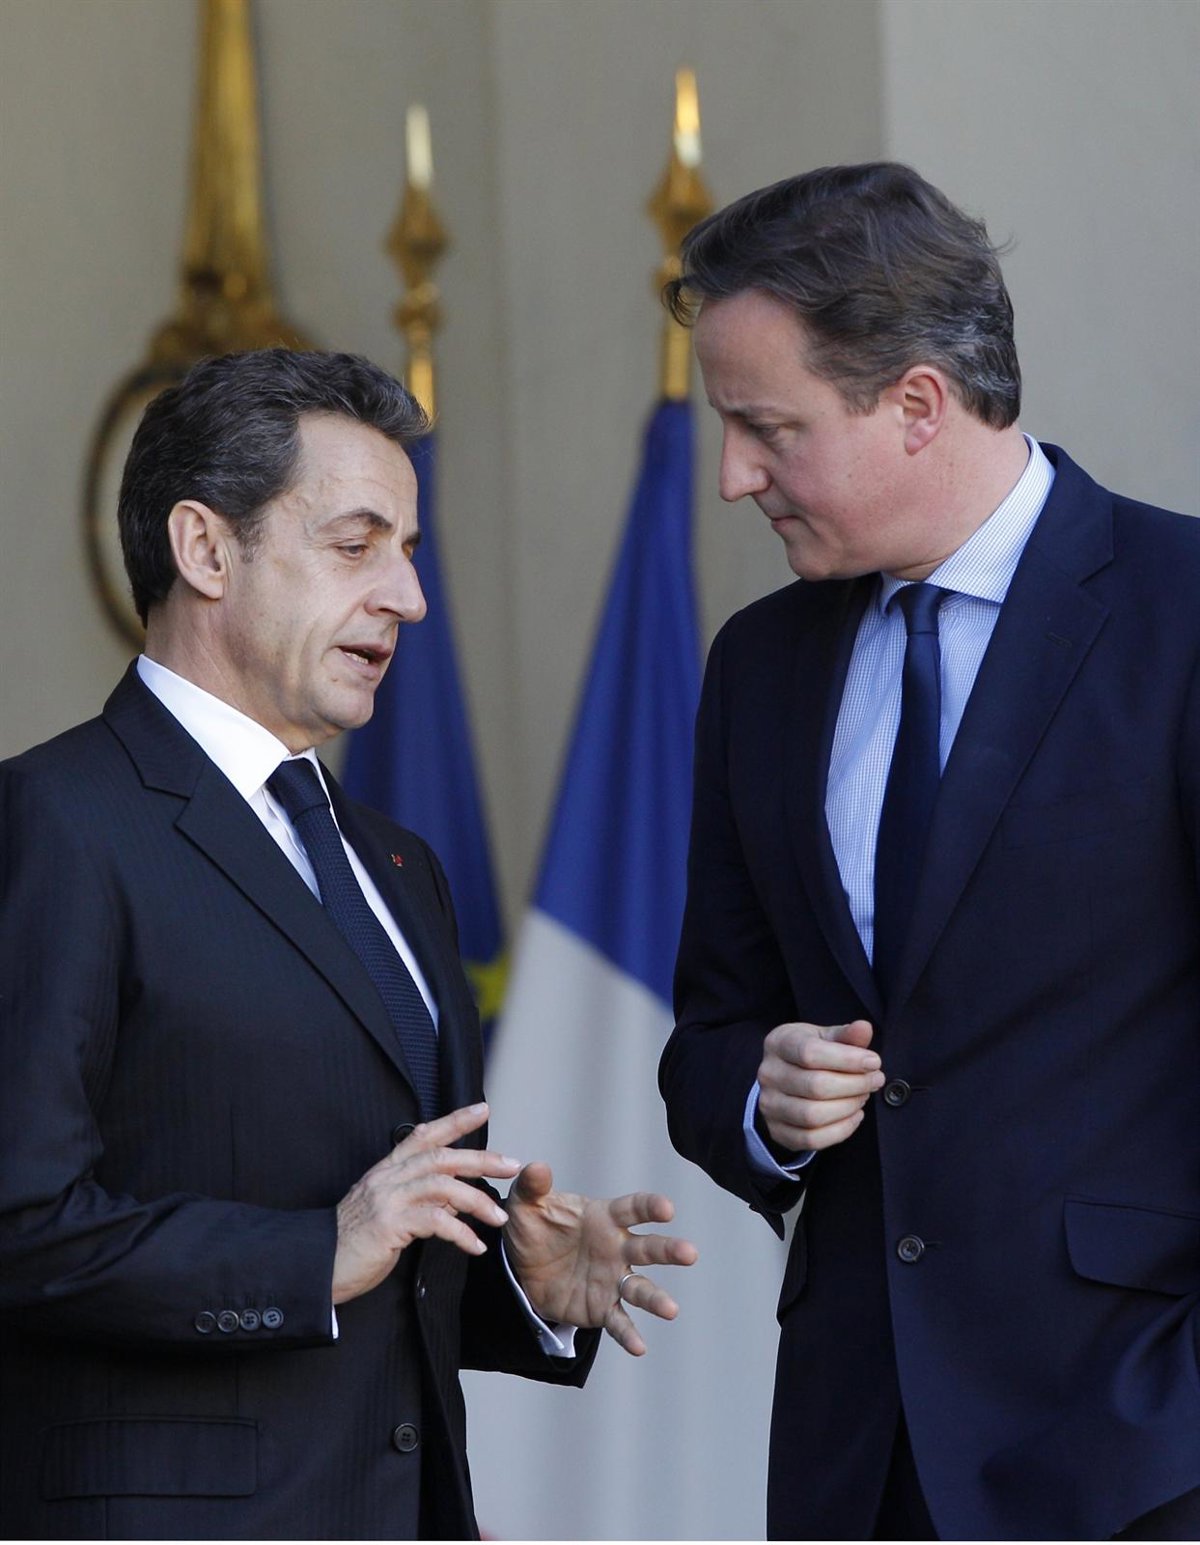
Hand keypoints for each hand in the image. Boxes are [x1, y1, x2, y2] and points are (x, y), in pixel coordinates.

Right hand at [332, 1103, 519, 1304]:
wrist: (315, 1268)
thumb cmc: (353, 1244)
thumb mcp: (388, 1213)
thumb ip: (420, 1200)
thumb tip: (457, 1198)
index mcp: (386, 1172)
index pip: (423, 1136)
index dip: (454, 1120)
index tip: (482, 1109)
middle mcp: (386, 1179)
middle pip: (440, 1156)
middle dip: (480, 1158)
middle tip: (511, 1165)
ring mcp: (386, 1199)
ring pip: (441, 1185)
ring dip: (476, 1200)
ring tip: (499, 1218)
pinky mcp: (388, 1225)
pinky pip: (434, 1221)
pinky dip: (459, 1232)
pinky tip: (474, 1246)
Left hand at [503, 1163, 698, 1355]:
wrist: (521, 1268)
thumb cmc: (534, 1228)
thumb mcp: (526, 1205)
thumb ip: (532, 1186)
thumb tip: (536, 1166)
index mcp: (604, 1217)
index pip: (633, 1209)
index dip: (650, 1207)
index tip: (667, 1209)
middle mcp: (617, 1248)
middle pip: (648, 1248)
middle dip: (669, 1251)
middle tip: (690, 1254)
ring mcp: (612, 1279)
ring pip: (640, 1288)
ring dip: (656, 1298)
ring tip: (671, 1310)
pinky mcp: (601, 1307)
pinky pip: (618, 1321)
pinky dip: (628, 1334)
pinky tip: (639, 1347)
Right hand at [757, 1019, 883, 1153]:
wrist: (783, 1079)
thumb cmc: (809, 1054)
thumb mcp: (825, 1037)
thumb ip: (846, 1035)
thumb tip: (864, 1028)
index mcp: (778, 1043)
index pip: (810, 1053)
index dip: (848, 1059)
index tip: (874, 1062)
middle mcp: (768, 1074)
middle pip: (815, 1086)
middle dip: (855, 1085)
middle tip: (875, 1080)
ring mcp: (769, 1105)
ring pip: (813, 1115)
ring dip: (848, 1107)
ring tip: (863, 1096)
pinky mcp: (778, 1131)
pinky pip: (812, 1139)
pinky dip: (841, 1130)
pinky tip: (855, 1115)